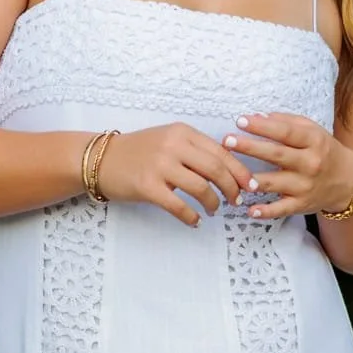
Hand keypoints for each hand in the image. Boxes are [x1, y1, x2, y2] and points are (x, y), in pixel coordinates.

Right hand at [96, 123, 254, 227]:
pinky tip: (195, 220)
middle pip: (215, 169)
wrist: (102, 159)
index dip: (240, 171)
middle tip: (235, 201)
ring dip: (213, 202)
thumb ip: (195, 149)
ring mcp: (159, 165)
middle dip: (231, 188)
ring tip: (214, 209)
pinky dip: (191, 216)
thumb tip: (230, 169)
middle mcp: (173, 145)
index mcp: (182, 131)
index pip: (221, 152)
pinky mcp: (147, 186)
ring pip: (200, 187)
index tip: (250, 186)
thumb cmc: (140, 151)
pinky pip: (178, 205)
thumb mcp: (169, 139)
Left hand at [222, 112, 352, 219]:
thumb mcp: (312, 130)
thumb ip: (286, 122)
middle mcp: (310, 163)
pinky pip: (281, 209)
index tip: (241, 121)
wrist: (348, 181)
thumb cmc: (324, 150)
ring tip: (233, 174)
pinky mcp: (302, 205)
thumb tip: (258, 116)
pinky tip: (250, 209)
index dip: (262, 126)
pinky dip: (266, 211)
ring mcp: (305, 186)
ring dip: (254, 180)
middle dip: (250, 147)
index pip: (285, 131)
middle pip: (276, 154)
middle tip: (227, 141)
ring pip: (275, 183)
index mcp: (313, 141)